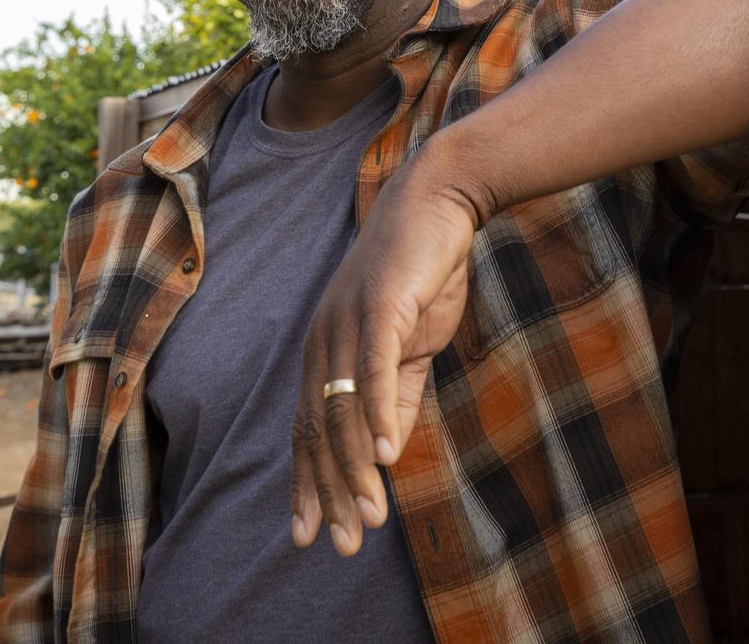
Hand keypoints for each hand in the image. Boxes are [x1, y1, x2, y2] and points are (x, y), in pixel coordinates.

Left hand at [290, 147, 481, 555]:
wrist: (439, 203)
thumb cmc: (422, 273)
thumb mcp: (409, 347)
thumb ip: (396, 396)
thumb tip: (386, 452)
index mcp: (325, 350)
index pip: (309, 429)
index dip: (308, 483)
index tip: (311, 534)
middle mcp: (323, 339)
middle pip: (318, 429)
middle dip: (328, 491)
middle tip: (340, 544)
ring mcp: (347, 322)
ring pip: (343, 409)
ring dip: (355, 469)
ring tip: (369, 516)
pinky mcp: (379, 306)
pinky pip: (373, 370)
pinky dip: (377, 415)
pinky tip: (386, 456)